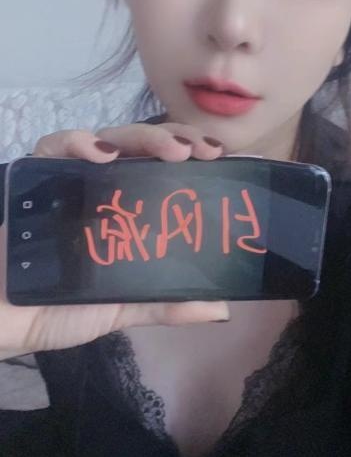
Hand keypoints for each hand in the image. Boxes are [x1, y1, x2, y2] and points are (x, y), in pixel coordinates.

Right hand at [0, 122, 228, 354]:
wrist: (0, 318)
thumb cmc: (56, 308)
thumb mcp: (120, 308)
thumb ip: (164, 304)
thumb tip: (220, 310)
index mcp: (127, 209)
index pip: (165, 168)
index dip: (194, 154)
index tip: (223, 157)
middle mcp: (104, 187)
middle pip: (144, 146)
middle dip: (178, 139)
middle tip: (204, 151)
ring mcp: (71, 177)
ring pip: (110, 138)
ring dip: (144, 137)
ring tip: (173, 151)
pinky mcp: (37, 175)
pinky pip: (54, 146)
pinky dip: (77, 142)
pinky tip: (100, 152)